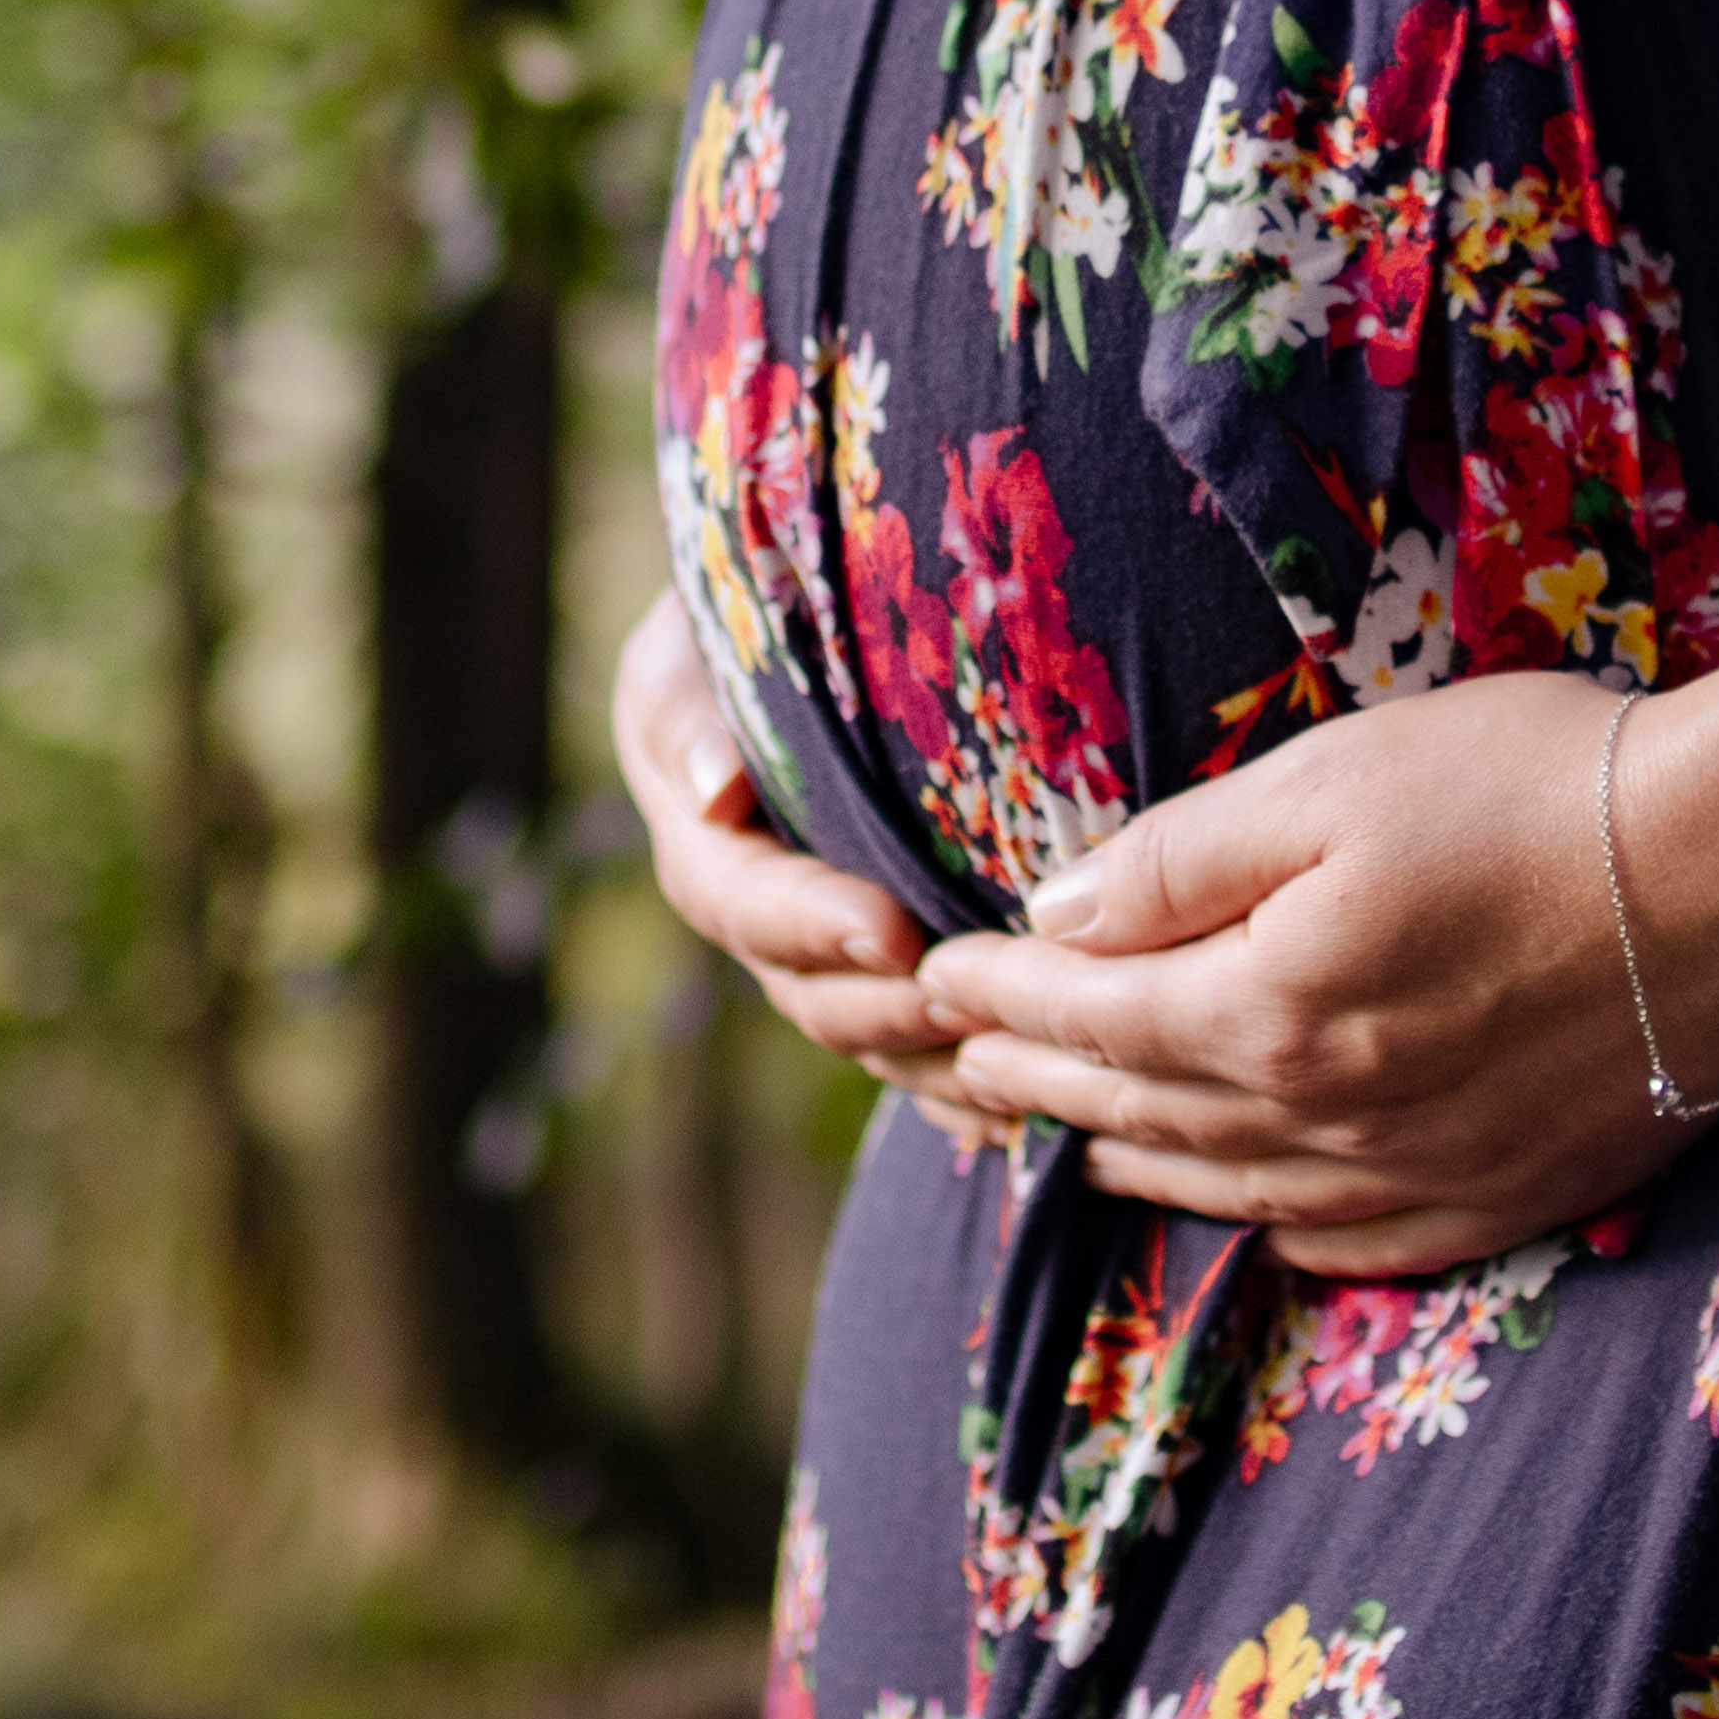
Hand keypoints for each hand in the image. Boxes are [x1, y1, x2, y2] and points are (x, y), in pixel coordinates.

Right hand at [614, 585, 996, 1125]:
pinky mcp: (889, 975)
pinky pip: (920, 1057)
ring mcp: (826, 959)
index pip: (745, 902)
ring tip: (1022, 1057)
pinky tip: (1029, 1110)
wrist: (804, 618)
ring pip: (874, 1037)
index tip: (890, 930)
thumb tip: (712, 789)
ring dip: (941, 1058)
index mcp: (705, 843)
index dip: (814, 924)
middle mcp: (764, 921)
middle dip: (896, 1007)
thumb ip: (690, 710)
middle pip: (815, 994)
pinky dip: (964, 1089)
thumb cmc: (748, 608)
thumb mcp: (694, 641)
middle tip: (981, 1001)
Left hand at [912, 670, 1718, 1277]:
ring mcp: (1418, 1174)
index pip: (1088, 1012)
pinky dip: (1276, 1230)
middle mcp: (1325, 1119)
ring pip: (1232, 1191)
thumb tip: (1057, 911)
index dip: (999, 992)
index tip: (933, 975)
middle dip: (1041, 1080)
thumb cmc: (1538, 789)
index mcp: (1267, 1010)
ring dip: (1136, 1163)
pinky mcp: (1505, 1195)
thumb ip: (1182, 856)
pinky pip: (1352, 1245)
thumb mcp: (1332, 780)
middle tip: (969, 1062)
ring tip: (1074, 1138)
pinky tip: (1253, 1216)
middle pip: (1142, 1112)